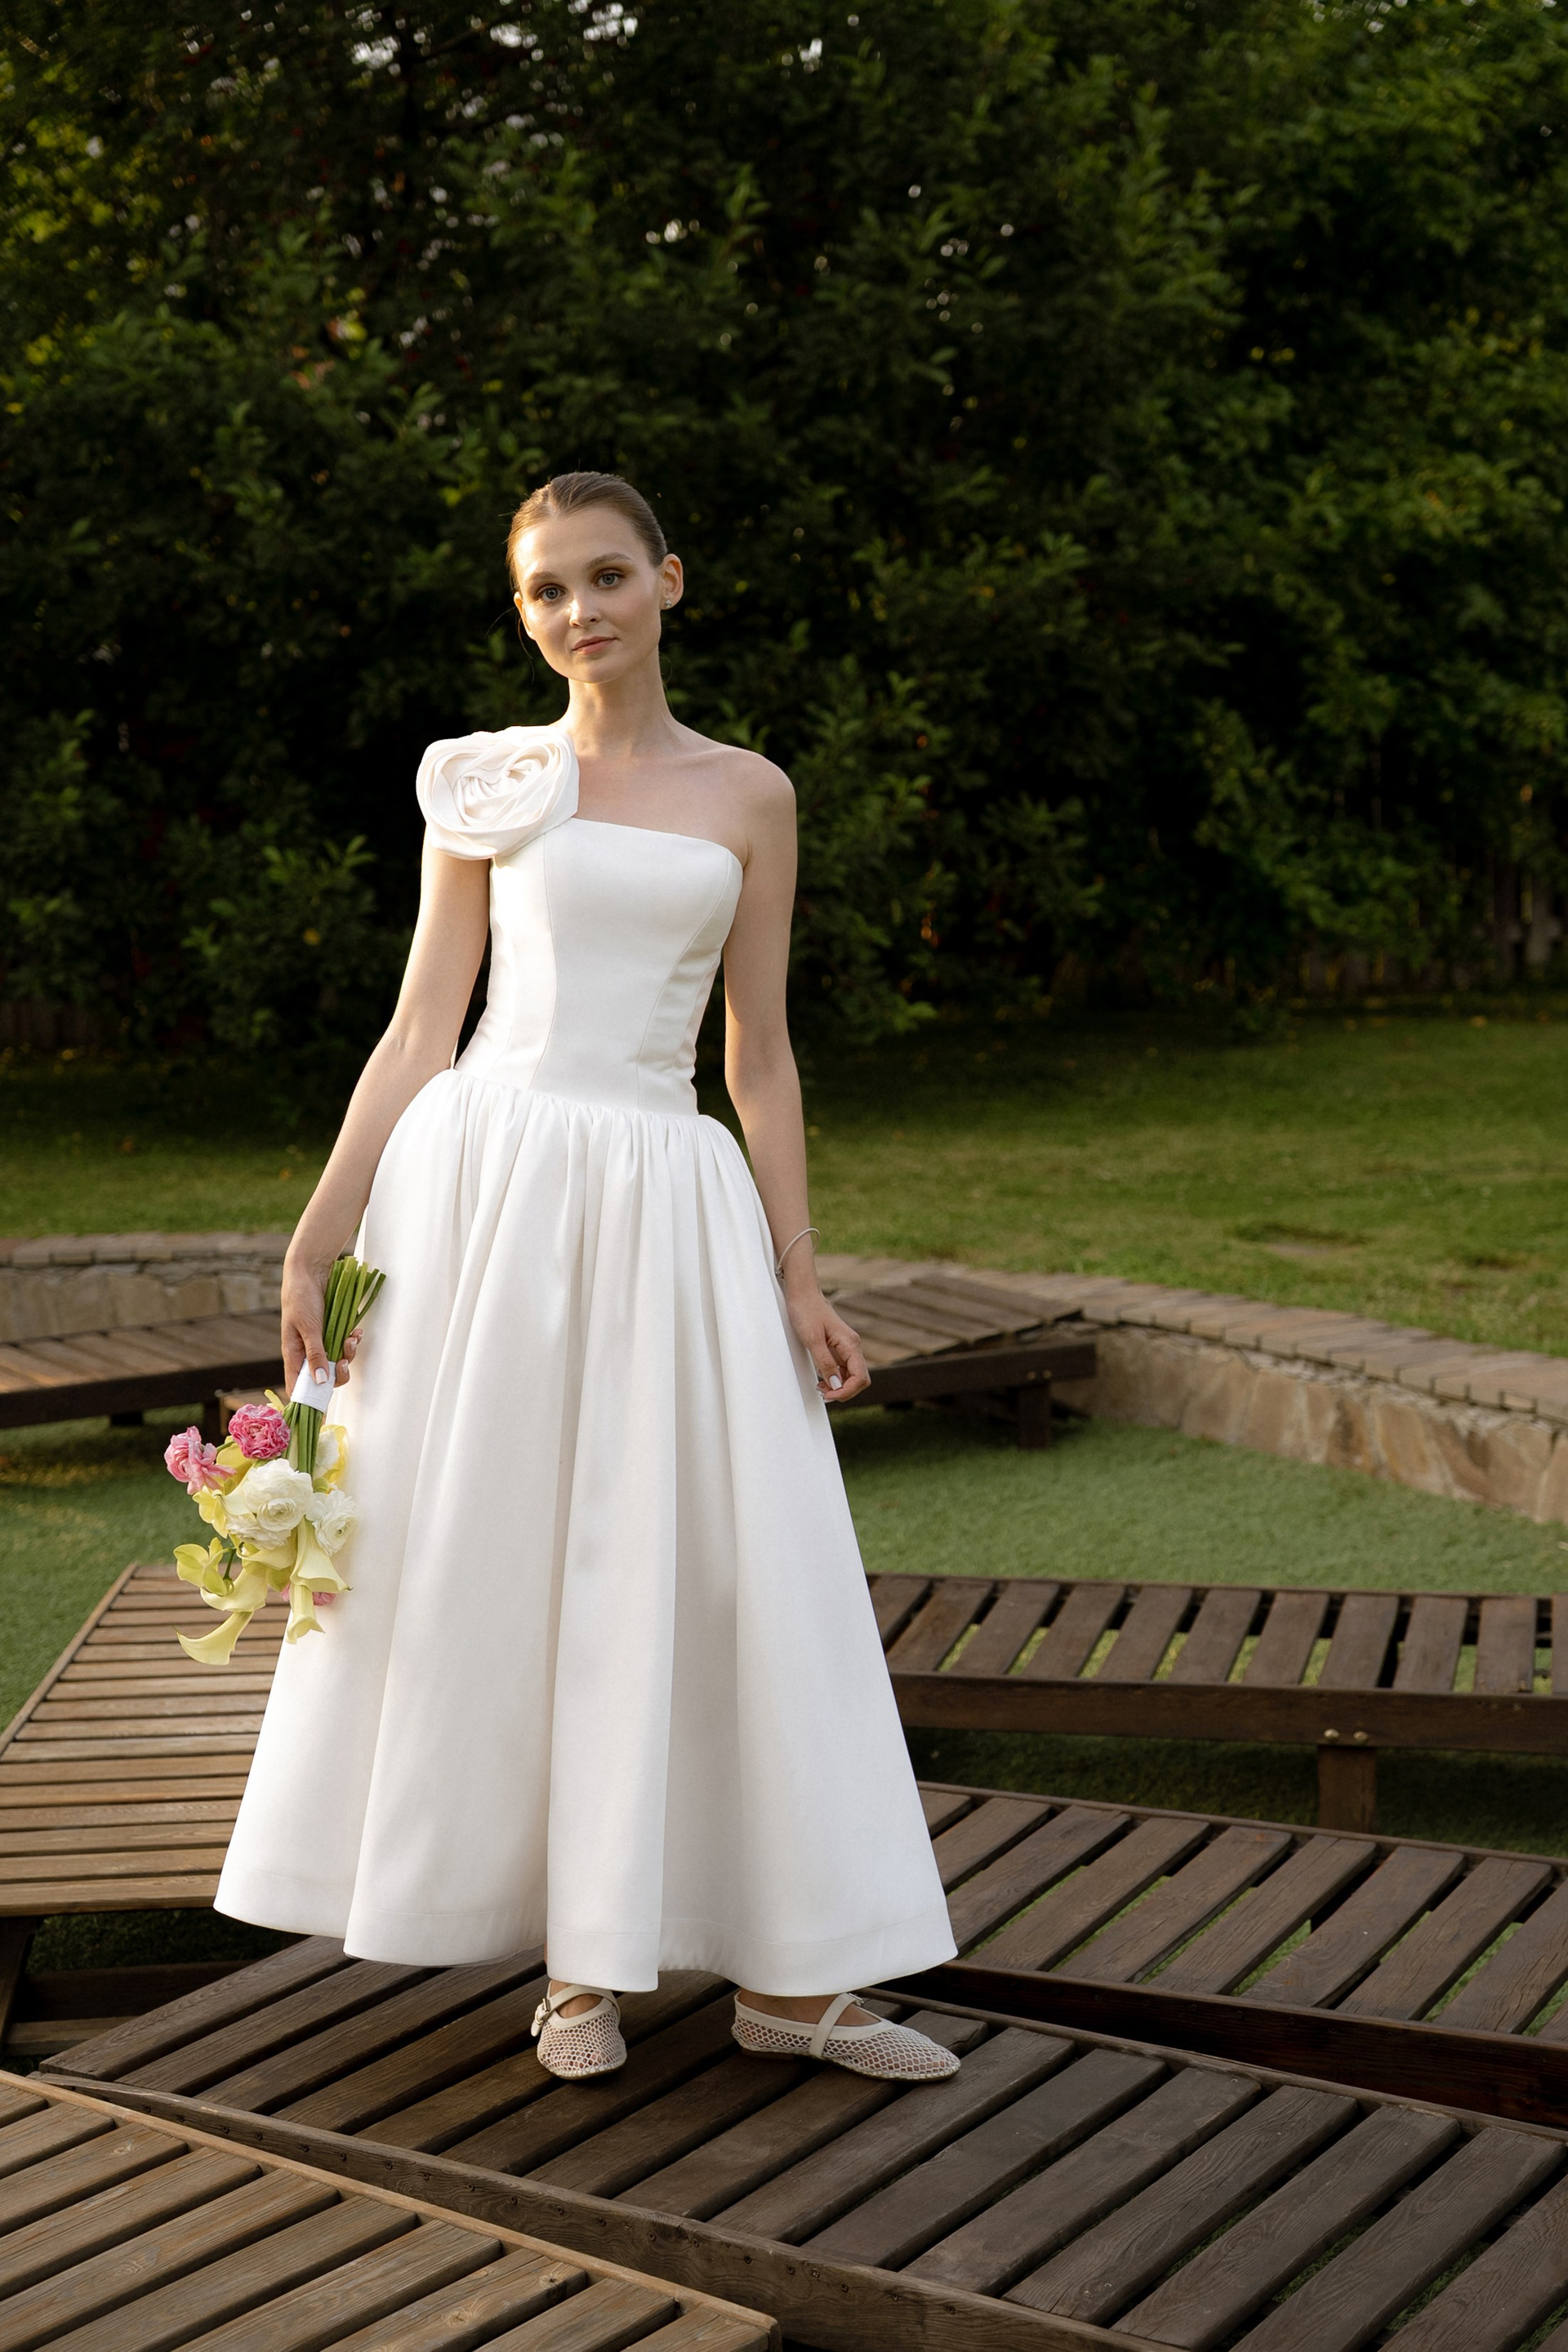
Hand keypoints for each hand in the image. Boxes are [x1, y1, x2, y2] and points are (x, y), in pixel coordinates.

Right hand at [281, 1252, 362, 1392]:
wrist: (310, 1271)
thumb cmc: (301, 1297)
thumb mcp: (308, 1327)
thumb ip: (315, 1354)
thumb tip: (319, 1382)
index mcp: (293, 1355)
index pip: (297, 1386)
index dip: (309, 1399)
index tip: (322, 1407)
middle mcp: (306, 1352)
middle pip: (323, 1378)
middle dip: (338, 1374)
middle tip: (343, 1363)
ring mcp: (320, 1343)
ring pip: (337, 1361)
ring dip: (348, 1353)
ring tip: (352, 1338)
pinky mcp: (331, 1332)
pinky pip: (344, 1345)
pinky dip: (352, 1341)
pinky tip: (356, 1331)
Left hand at [787, 1286, 869, 1404]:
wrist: (803, 1295)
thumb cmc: (807, 1312)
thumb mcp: (813, 1340)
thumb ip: (826, 1364)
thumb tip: (836, 1385)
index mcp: (851, 1344)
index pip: (860, 1377)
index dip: (847, 1391)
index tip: (830, 1395)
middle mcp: (853, 1346)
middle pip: (860, 1379)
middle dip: (844, 1391)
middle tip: (824, 1394)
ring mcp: (847, 1348)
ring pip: (852, 1376)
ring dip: (839, 1387)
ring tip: (821, 1388)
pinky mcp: (839, 1348)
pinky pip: (843, 1369)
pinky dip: (835, 1378)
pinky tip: (822, 1380)